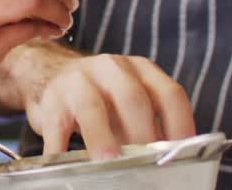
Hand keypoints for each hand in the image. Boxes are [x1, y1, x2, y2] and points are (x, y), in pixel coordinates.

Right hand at [25, 53, 195, 159]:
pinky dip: (60, 148)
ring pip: (91, 107)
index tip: (182, 154)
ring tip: (109, 161)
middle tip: (146, 164)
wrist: (49, 73)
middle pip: (132, 97)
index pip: (169, 93)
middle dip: (142, 133)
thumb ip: (150, 122)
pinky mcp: (51, 101)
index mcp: (139, 69)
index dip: (179, 125)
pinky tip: (65, 164)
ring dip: (101, 137)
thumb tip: (170, 161)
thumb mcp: (129, 100)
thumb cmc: (101, 98)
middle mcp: (110, 68)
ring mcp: (77, 81)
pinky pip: (57, 126)